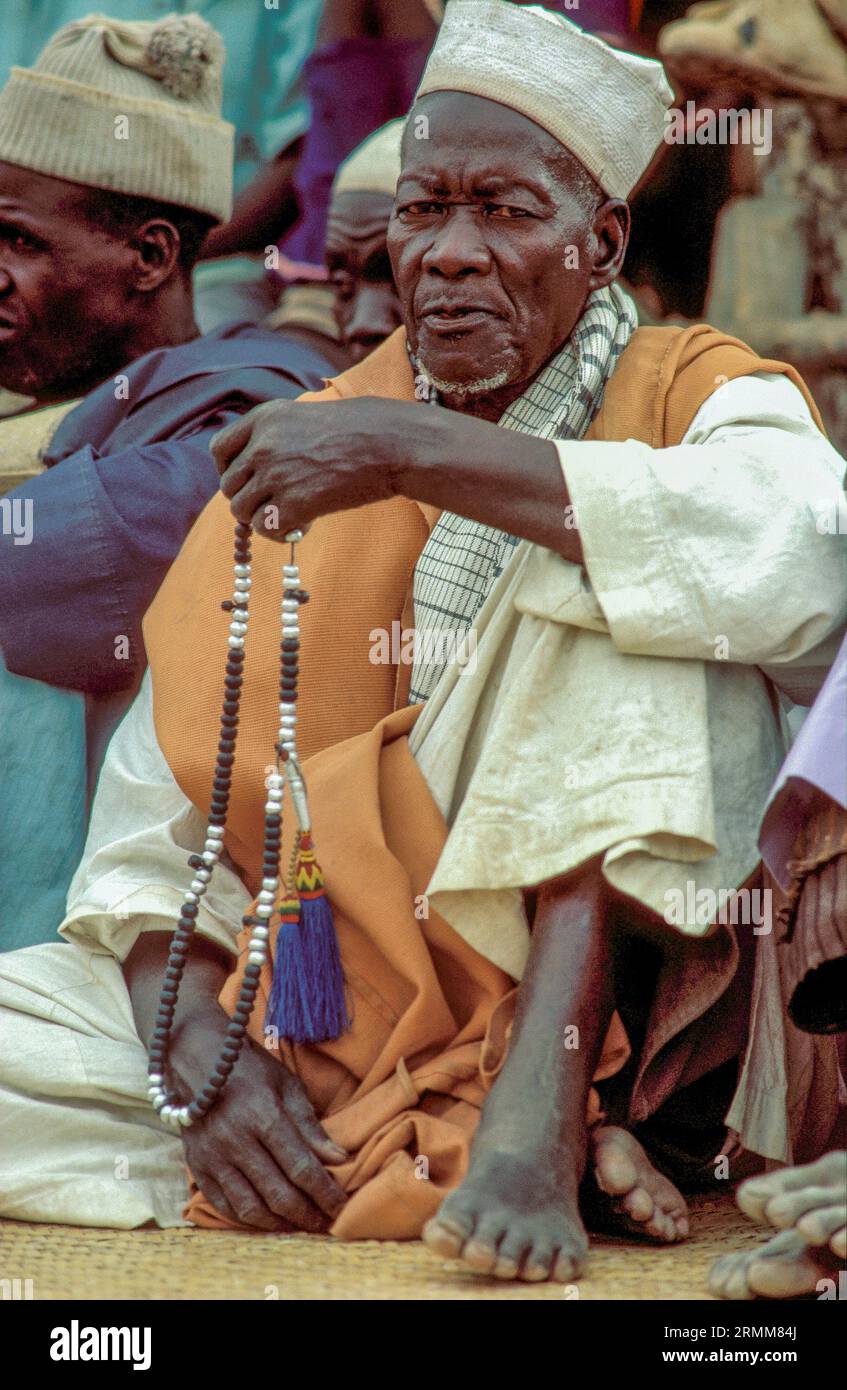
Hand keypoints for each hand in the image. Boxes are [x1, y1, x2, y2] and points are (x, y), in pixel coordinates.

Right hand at [169, 1002, 348, 1231]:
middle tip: (324, 1223)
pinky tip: (267, 1220)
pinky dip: (247, 1220)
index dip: (324, 1193)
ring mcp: (213, 1157)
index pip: (301, 1167)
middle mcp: (236, 1141)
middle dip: (306, 1214)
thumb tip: (339, 1159)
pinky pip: (224, 1205)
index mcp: (263, 1116)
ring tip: (299, 1226)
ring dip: (279, 1223)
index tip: (341, 1208)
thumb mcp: (287, 1086)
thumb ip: (310, 1126)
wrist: (196, 1059)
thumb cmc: (250, 1070)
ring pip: (250, 1207)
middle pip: (277, 1193)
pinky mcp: (197, 1166)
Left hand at [211, 397, 410, 540]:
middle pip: (228, 486)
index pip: (219, 449)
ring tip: (286, 517)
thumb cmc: (357, 432)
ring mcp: (276, 475)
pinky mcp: (294, 504)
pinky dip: (278, 533)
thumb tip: (253, 471)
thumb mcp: (305, 418)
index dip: (227, 470)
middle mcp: (263, 446)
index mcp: (264, 419)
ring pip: (241, 511)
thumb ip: (274, 438)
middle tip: (271, 504)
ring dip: (261, 518)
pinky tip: (300, 527)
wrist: (388, 445)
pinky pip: (266, 529)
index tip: (244, 480)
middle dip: (247, 499)